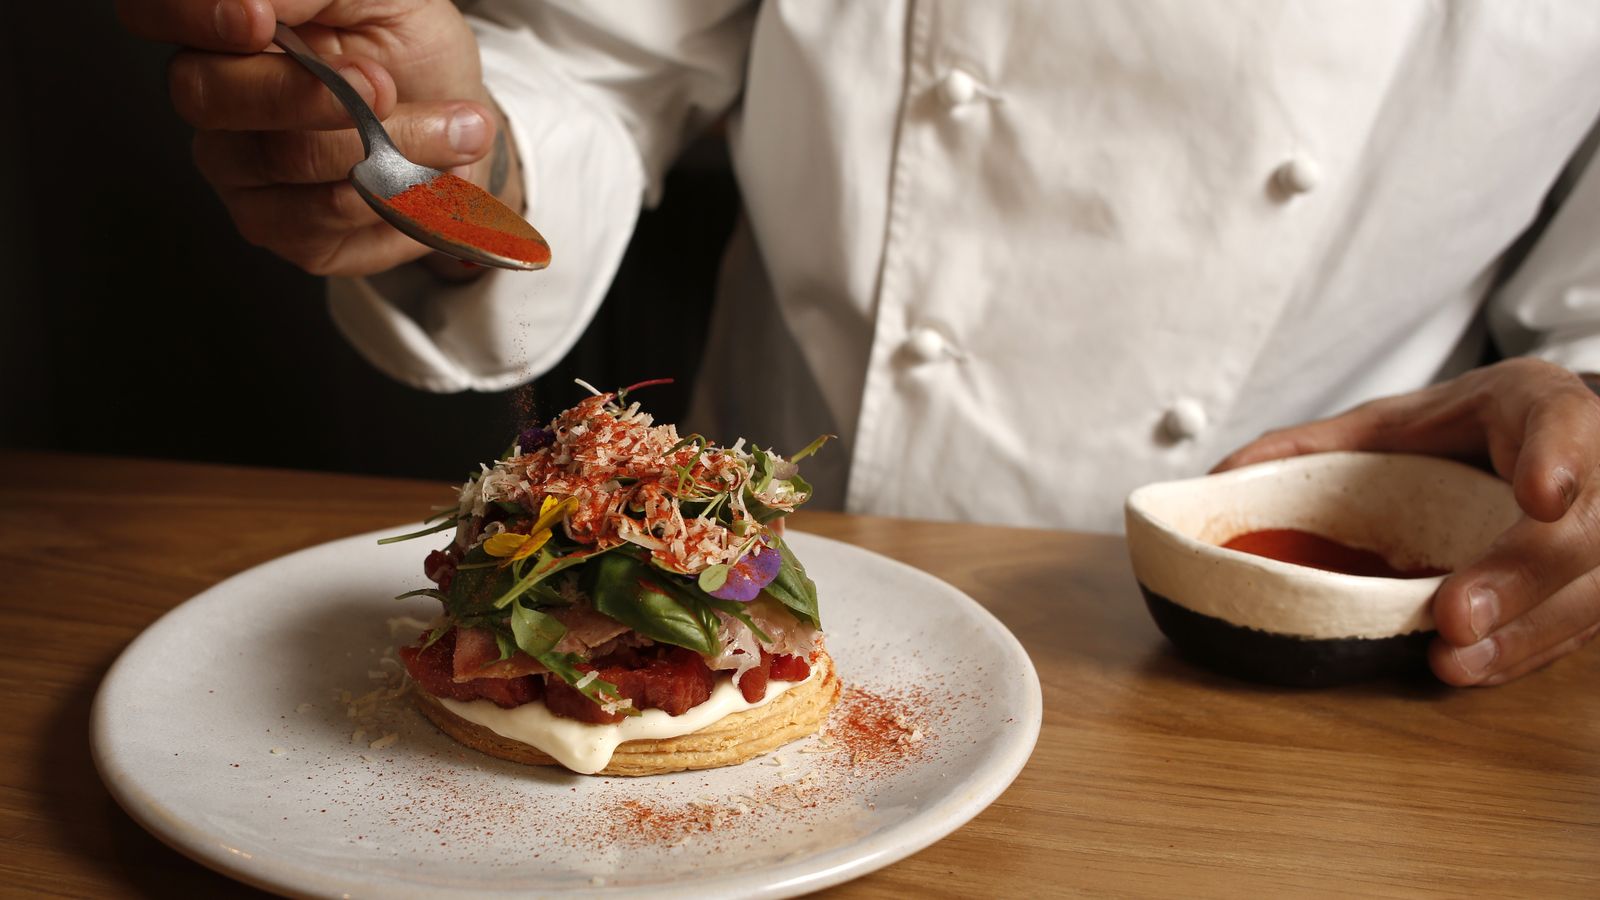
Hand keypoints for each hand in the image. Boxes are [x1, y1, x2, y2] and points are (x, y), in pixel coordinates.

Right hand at [117, 0, 520, 275]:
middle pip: (209, 96)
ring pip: (286, 160)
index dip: (190, 15)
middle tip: (382, 84)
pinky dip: (397, 196)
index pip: (152, 12)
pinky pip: (326, 219)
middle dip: (307, 92)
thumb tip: (259, 0)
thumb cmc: (412, 49)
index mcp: (224, 30)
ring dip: (387, 144)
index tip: (256, 19)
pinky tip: (437, 176)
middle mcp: (216, 101)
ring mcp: (242, 173)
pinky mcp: (288, 234)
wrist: (466, 120)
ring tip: (459, 127)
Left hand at [1215, 358, 1599, 685]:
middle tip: (1457, 618)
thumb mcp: (1396, 418)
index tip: (1541, 498)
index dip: (1559, 461)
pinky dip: (1525, 652)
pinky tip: (1477, 667)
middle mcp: (1592, 464)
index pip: (1564, 424)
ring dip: (1522, 635)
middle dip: (1519, 577)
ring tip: (1456, 661)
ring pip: (1588, 592)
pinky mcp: (1599, 580)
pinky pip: (1578, 626)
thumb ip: (1317, 446)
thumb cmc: (1466, 430)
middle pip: (1578, 532)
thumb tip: (1223, 475)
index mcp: (1538, 403)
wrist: (1540, 440)